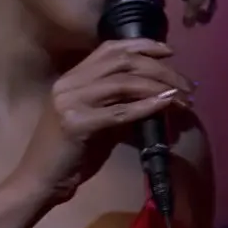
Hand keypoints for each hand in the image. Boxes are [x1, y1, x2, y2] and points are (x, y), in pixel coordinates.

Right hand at [10, 38, 193, 206]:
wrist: (40, 182)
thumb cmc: (69, 155)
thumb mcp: (98, 123)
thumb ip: (120, 106)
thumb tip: (159, 96)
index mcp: (71, 78)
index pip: (110, 49)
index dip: (142, 45)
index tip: (168, 51)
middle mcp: (69, 83)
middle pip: (122, 62)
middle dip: (160, 68)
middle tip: (187, 83)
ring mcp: (70, 101)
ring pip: (123, 82)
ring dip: (159, 86)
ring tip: (183, 97)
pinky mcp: (76, 124)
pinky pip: (119, 111)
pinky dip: (146, 106)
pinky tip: (166, 104)